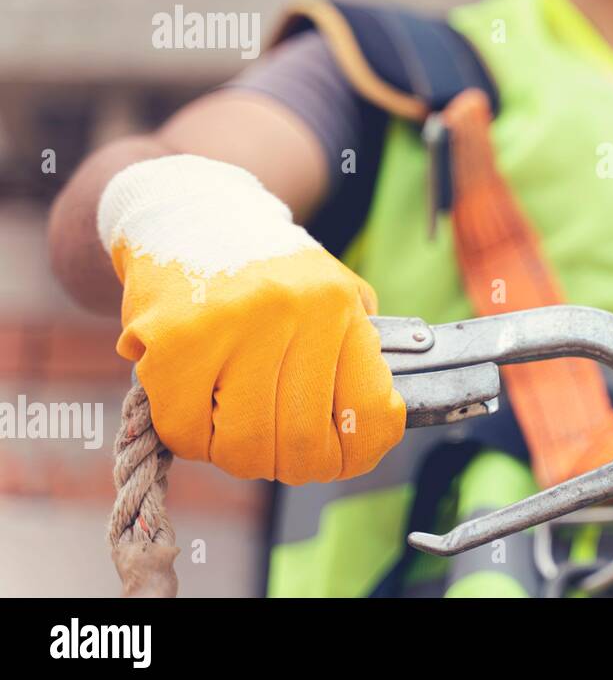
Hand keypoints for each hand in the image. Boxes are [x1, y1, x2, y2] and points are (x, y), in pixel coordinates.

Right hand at [99, 155, 404, 483]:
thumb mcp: (335, 292)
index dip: (354, 456)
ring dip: (240, 456)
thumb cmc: (269, 271)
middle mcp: (292, 311)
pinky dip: (193, 439)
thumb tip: (371, 430)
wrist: (190, 213)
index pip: (367, 413)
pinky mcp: (174, 340)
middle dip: (294, 465)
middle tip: (281, 455)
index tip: (342, 460)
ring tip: (236, 431)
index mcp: (338, 305)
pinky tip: (198, 413)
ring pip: (243, 445)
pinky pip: (185, 429)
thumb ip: (358, 351)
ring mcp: (232, 324)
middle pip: (301, 442)